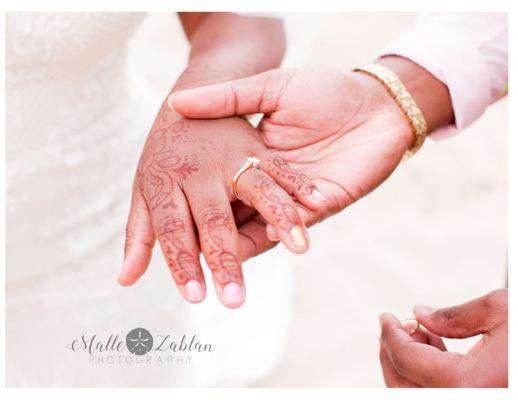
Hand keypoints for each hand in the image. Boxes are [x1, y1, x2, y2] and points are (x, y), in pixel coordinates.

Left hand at [118, 102, 323, 307]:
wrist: (180, 103)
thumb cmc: (161, 156)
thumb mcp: (143, 191)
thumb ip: (139, 236)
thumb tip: (125, 281)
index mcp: (166, 184)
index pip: (173, 232)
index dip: (183, 265)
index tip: (195, 297)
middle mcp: (198, 172)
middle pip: (213, 220)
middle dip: (225, 260)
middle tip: (235, 298)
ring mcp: (229, 157)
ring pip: (257, 191)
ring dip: (279, 220)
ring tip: (297, 248)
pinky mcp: (254, 146)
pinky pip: (280, 168)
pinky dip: (299, 184)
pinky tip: (318, 203)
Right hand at [168, 67, 413, 258]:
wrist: (377, 99)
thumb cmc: (325, 89)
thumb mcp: (271, 87)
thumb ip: (228, 98)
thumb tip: (175, 103)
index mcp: (254, 157)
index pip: (217, 187)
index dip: (193, 202)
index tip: (165, 215)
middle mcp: (271, 182)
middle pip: (234, 213)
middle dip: (210, 233)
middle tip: (183, 248)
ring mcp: (297, 197)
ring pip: (261, 226)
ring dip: (238, 244)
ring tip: (214, 258)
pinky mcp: (325, 203)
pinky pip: (298, 222)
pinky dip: (276, 233)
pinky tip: (256, 239)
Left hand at [379, 289, 507, 386]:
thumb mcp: (499, 311)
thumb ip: (452, 315)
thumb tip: (420, 315)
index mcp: (465, 382)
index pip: (405, 359)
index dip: (391, 334)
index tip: (385, 318)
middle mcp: (466, 399)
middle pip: (403, 385)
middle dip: (391, 354)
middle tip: (390, 329)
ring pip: (418, 392)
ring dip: (409, 365)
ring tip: (417, 333)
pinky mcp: (484, 398)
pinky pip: (441, 392)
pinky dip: (429, 375)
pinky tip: (435, 347)